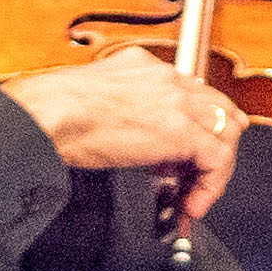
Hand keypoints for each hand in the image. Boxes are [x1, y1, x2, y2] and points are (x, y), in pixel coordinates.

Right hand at [0, 47, 245, 231]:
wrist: (47, 115)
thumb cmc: (53, 110)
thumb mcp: (96, 100)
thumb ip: (125, 113)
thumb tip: (135, 144)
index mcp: (144, 67)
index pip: (191, 92)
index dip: (199, 124)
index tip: (195, 150)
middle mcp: (167, 79)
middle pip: (217, 109)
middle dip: (218, 144)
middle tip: (205, 175)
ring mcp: (177, 102)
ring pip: (224, 132)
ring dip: (215, 169)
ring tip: (195, 195)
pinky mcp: (181, 131)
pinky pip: (217, 159)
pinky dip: (211, 185)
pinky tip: (193, 203)